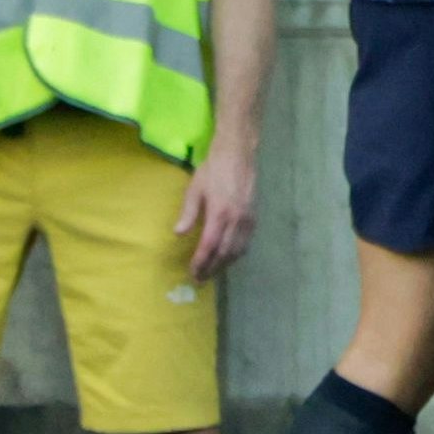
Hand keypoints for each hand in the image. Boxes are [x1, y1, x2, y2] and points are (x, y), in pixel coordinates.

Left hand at [175, 141, 259, 280]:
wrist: (238, 154)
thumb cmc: (213, 169)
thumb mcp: (195, 189)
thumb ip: (188, 212)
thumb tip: (179, 233)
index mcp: (219, 213)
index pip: (209, 245)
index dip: (201, 262)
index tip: (192, 272)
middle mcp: (236, 220)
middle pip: (224, 252)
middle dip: (212, 268)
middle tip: (200, 279)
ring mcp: (247, 219)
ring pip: (237, 250)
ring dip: (225, 264)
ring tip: (213, 272)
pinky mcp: (254, 217)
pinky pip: (246, 242)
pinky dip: (237, 254)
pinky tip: (228, 257)